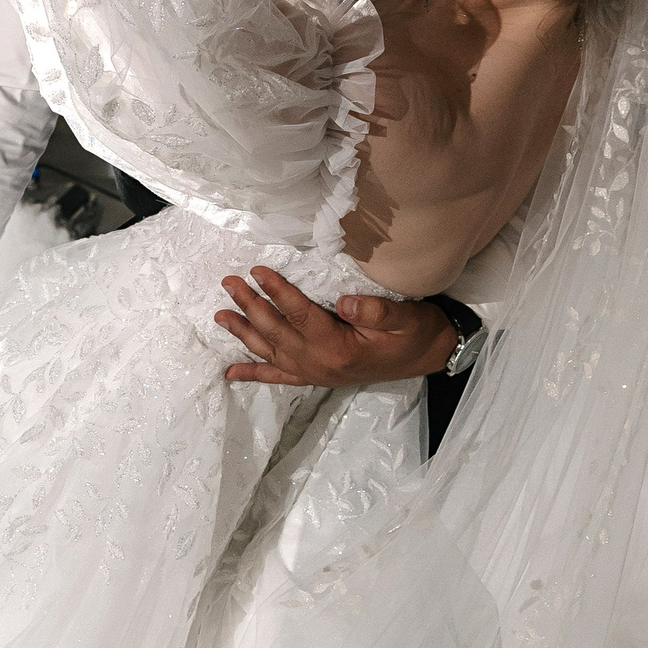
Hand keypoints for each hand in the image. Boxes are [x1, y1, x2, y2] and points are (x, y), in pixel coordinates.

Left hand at [215, 267, 457, 387]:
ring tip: (220, 315)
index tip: (257, 270)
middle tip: (229, 283)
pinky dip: (253, 374)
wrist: (427, 356)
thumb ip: (375, 311)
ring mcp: (315, 373)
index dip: (277, 292)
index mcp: (339, 347)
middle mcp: (320, 364)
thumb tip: (344, 302)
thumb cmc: (415, 333)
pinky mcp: (315, 376)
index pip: (300, 315)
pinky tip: (231, 373)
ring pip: (270, 352)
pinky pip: (278, 377)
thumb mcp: (405, 318)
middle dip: (250, 306)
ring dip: (244, 333)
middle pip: (277, 332)